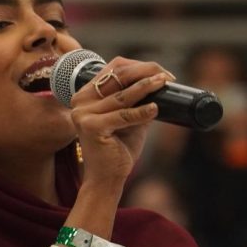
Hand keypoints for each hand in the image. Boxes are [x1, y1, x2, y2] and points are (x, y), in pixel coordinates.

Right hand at [70, 58, 171, 188]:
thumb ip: (137, 100)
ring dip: (146, 87)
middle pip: (117, 76)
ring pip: (122, 95)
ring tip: (164, 83)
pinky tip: (155, 109)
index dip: (139, 66)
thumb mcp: (129, 119)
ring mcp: (83, 114)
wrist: (106, 179)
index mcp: (86, 95)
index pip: (113, 69)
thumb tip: (160, 81)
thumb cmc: (118, 150)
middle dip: (145, 72)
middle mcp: (80, 101)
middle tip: (166, 76)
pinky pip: (124, 115)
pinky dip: (142, 112)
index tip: (160, 73)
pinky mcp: (91, 127)